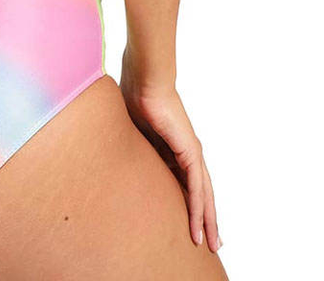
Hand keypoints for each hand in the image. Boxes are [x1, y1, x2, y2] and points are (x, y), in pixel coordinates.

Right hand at [120, 49, 220, 252]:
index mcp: (173, 146)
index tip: (187, 223)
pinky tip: (201, 226)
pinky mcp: (190, 152)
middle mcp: (187, 151)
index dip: (187, 202)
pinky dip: (199, 208)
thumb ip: (130, 144)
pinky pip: (196, 187)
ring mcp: (191, 152)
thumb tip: (113, 151)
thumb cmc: (134, 95)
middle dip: (205, 218)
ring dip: (207, 220)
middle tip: (210, 242)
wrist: (144, 79)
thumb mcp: (131, 130)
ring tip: (209, 243)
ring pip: (203, 194)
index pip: (184, 181)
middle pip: (199, 192)